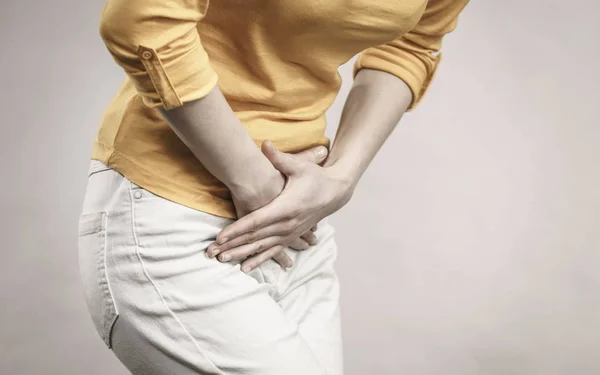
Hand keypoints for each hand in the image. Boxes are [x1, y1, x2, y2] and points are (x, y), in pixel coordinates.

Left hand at [210, 140, 353, 272]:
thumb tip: (265, 145)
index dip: (237, 229)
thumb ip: (280, 158)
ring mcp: (289, 233)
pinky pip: (273, 252)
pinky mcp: (291, 237)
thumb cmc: (315, 177)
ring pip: (261, 247)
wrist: (335, 192)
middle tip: (213, 252)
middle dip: (233, 245)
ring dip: (241, 254)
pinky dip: (258, 260)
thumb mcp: (299, 166)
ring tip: (223, 260)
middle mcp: (286, 225)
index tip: (220, 236)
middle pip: (255, 238)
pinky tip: (245, 268)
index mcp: (286, 207)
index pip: (257, 221)